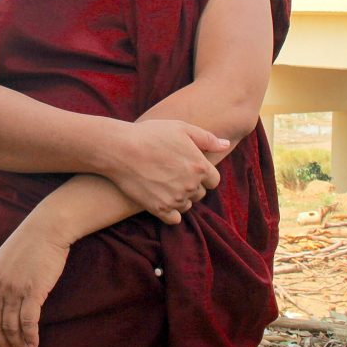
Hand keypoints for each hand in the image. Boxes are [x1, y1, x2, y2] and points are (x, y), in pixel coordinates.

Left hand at [0, 217, 70, 346]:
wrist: (47, 228)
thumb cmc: (31, 240)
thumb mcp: (5, 257)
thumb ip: (0, 275)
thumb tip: (0, 292)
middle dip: (0, 342)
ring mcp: (15, 289)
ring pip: (10, 326)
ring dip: (16, 343)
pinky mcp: (33, 291)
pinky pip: (28, 322)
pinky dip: (30, 337)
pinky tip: (34, 345)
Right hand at [105, 119, 226, 223]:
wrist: (120, 149)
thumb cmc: (151, 134)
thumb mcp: (181, 128)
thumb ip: (207, 138)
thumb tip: (226, 144)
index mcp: (200, 167)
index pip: (214, 180)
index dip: (203, 174)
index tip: (188, 167)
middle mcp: (191, 186)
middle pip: (200, 193)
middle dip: (191, 185)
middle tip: (173, 172)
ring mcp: (175, 199)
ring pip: (187, 205)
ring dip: (180, 197)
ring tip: (164, 182)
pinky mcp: (159, 209)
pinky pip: (174, 219)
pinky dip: (170, 211)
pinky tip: (160, 197)